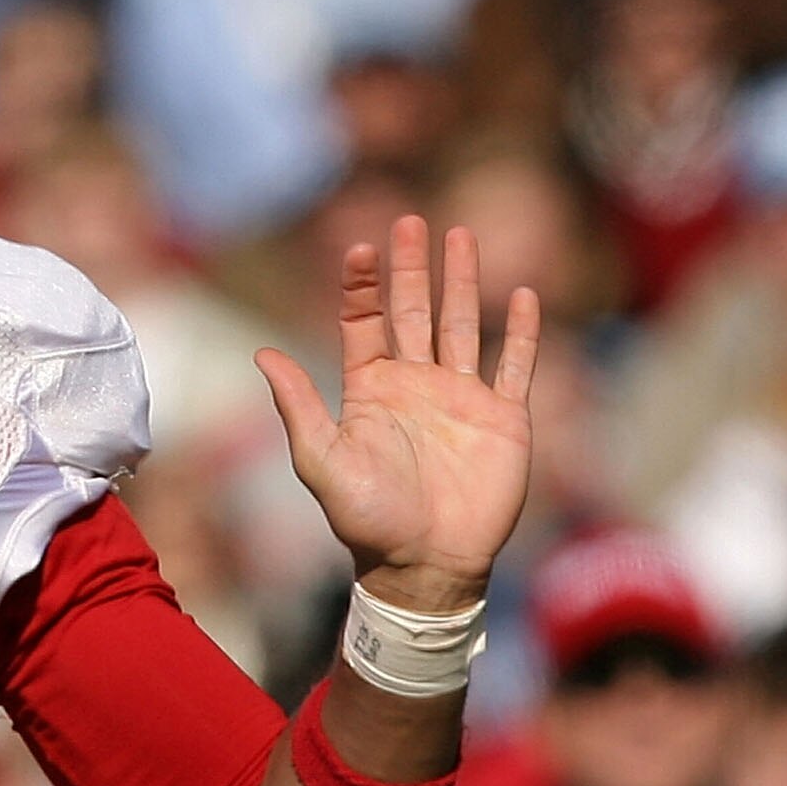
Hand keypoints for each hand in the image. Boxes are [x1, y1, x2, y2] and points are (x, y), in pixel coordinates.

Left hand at [254, 216, 541, 613]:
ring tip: (461, 236)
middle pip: (413, 311)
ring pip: (463, 325)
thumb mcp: (322, 459)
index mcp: (371, 391)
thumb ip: (298, 405)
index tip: (360, 247)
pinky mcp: (503, 419)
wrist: (425, 565)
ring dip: (463, 283)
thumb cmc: (367, 519)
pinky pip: (514, 366)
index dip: (362, 285)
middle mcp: (416, 386)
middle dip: (411, 267)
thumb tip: (261, 352)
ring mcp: (462, 399)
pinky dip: (521, 333)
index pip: (365, 322)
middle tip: (410, 220)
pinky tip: (525, 297)